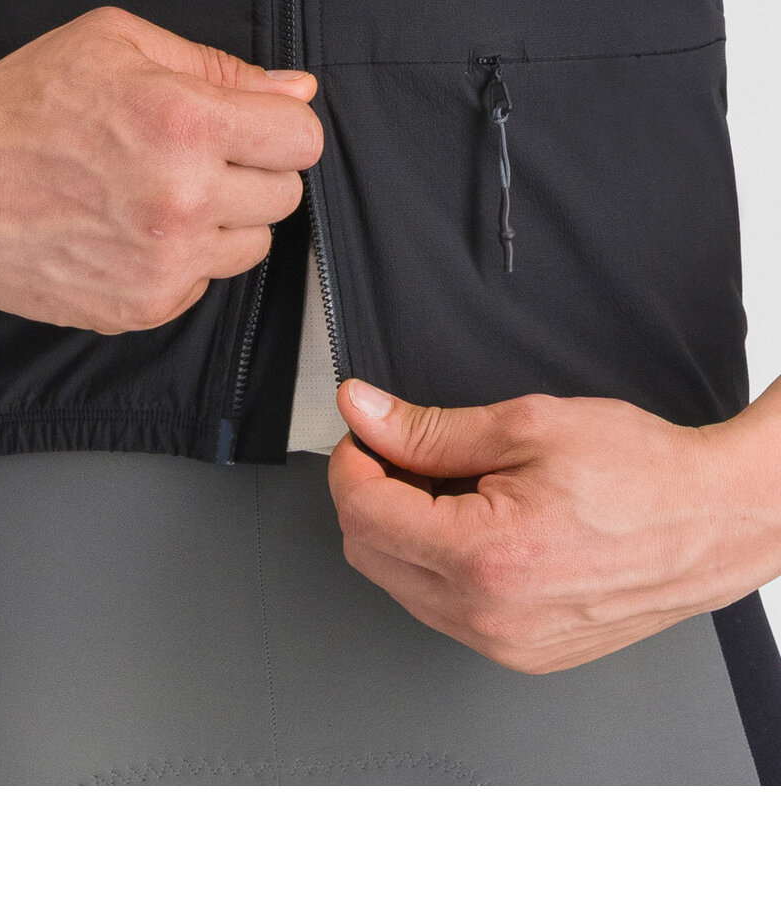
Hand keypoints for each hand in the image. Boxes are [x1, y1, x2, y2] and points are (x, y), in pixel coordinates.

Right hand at [0, 6, 322, 331]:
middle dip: (252, 170)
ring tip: (161, 194)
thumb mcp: (115, 44)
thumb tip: (295, 90)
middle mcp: (184, 200)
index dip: (280, 127)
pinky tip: (133, 232)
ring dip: (223, 220)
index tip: (253, 127)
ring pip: (251, 246)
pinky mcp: (142, 306)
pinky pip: (203, 284)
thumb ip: (217, 67)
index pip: (302, 140)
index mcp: (187, 123)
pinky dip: (182, 261)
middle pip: (285, 196)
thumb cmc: (20, 106)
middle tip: (195, 157)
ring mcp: (165, 262)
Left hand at [328, 379, 780, 672]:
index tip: (365, 435)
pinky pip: (443, 612)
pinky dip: (438, 566)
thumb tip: (365, 413)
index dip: (352, 463)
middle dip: (371, 496)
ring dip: (403, 533)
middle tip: (401, 453)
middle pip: (369, 555)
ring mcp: (507, 645)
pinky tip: (474, 527)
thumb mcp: (526, 426)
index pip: (364, 513)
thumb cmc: (642, 473)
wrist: (715, 519)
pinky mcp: (523, 654)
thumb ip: (429, 428)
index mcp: (485, 557)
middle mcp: (490, 616)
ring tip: (453, 488)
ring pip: (400, 587)